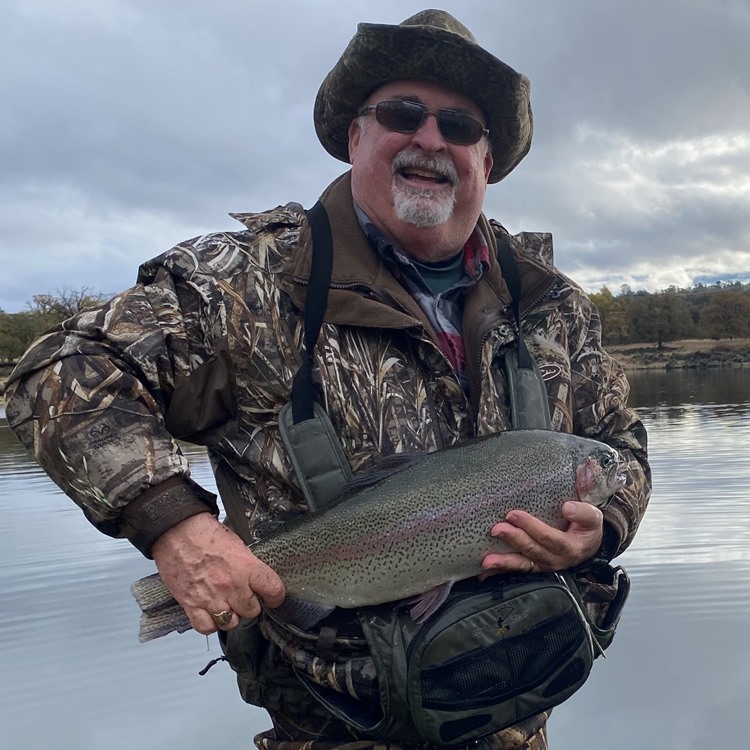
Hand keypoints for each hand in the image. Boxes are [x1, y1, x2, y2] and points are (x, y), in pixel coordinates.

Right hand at [151, 512, 284, 634]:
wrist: (177, 531)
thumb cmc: (205, 533)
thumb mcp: (237, 545)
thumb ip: (249, 565)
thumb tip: (256, 580)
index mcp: (246, 567)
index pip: (274, 590)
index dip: (276, 596)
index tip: (273, 597)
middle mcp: (231, 585)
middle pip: (252, 611)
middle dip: (249, 605)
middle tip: (243, 596)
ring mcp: (212, 597)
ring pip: (231, 623)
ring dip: (231, 616)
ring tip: (226, 605)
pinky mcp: (191, 604)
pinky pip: (206, 628)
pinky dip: (209, 624)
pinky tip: (210, 613)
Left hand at [481, 501, 603, 574]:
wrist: (588, 544)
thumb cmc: (587, 527)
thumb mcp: (593, 518)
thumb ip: (584, 513)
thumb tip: (567, 508)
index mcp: (570, 547)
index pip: (549, 538)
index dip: (532, 527)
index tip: (514, 514)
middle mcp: (555, 560)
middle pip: (532, 550)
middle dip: (514, 539)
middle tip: (497, 529)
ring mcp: (543, 565)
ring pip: (522, 564)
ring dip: (504, 562)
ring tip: (487, 561)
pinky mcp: (534, 566)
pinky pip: (517, 570)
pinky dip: (501, 571)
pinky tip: (484, 572)